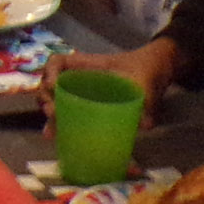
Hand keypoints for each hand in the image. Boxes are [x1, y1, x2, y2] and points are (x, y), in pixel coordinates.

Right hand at [44, 39, 174, 128]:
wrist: (157, 70)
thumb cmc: (145, 68)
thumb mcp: (145, 81)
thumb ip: (146, 101)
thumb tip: (144, 125)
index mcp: (88, 66)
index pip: (58, 62)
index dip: (49, 72)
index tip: (53, 86)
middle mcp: (80, 79)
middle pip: (50, 85)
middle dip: (45, 100)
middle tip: (52, 114)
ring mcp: (84, 93)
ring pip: (57, 102)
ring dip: (50, 117)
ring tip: (51, 133)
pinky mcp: (90, 108)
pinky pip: (70, 115)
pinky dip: (62, 126)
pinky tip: (59, 140)